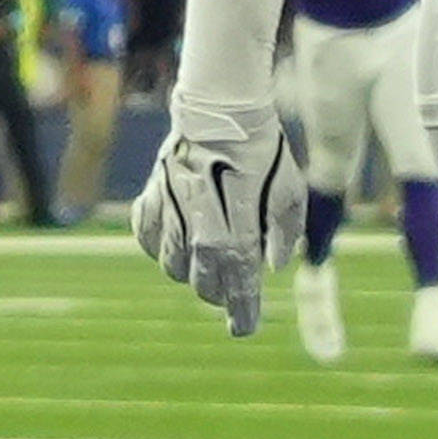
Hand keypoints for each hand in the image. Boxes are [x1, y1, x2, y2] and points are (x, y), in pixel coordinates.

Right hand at [127, 97, 278, 338]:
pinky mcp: (151, 200)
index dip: (242, 316)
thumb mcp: (290, 192)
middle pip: (204, 287)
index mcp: (237, 238)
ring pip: (173, 268)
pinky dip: (160, 244)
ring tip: (207, 252)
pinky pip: (147, 239)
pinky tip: (177, 234)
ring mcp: (170, 218)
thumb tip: (270, 267)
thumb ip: (283, 235)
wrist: (221, 110)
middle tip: (234, 280)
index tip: (243, 328)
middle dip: (220, 290)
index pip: (238, 293)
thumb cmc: (263, 152)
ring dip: (191, 269)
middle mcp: (199, 235)